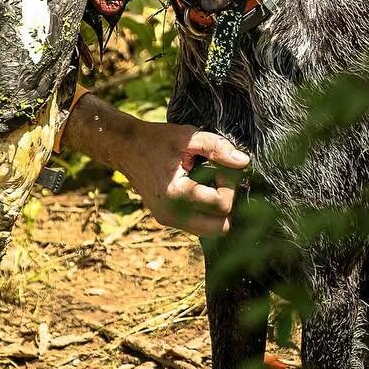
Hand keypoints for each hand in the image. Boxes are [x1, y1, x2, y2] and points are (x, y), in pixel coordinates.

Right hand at [63, 96, 248, 236]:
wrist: (125, 148)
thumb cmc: (156, 140)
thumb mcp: (187, 136)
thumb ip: (217, 147)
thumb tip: (244, 162)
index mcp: (176, 194)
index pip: (222, 206)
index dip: (230, 186)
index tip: (221, 168)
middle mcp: (171, 214)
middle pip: (221, 228)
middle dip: (228, 204)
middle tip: (220, 180)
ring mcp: (168, 220)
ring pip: (211, 231)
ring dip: (218, 211)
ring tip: (209, 185)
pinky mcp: (167, 220)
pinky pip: (199, 226)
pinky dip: (207, 212)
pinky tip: (201, 189)